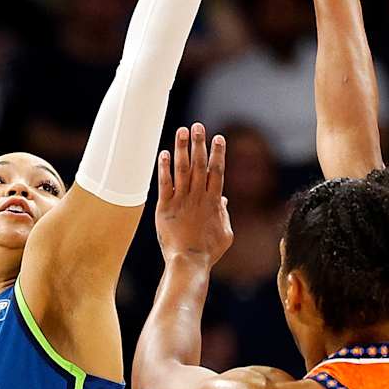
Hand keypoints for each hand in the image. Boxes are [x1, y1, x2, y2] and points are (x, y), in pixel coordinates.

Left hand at [155, 124, 233, 263]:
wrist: (188, 261)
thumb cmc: (208, 251)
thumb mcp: (225, 233)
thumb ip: (224, 214)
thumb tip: (223, 200)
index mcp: (214, 202)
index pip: (217, 171)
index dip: (218, 153)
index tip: (218, 137)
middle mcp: (198, 197)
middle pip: (200, 165)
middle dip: (199, 143)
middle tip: (198, 126)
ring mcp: (181, 201)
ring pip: (182, 170)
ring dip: (182, 149)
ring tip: (181, 131)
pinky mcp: (165, 207)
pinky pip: (164, 183)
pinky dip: (164, 168)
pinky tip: (163, 153)